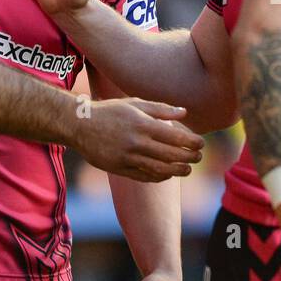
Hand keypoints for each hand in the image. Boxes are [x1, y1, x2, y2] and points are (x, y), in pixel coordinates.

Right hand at [73, 98, 202, 181]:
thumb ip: (161, 109)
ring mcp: (128, 158)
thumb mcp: (135, 104)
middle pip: (171, 155)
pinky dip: (159, 177)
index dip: (192, 143)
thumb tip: (184, 113)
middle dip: (189, 158)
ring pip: (160, 169)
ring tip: (187, 169)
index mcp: (143, 125)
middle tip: (199, 157)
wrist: (80, 125)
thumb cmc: (110, 111)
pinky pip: (145, 176)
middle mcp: (137, 143)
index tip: (201, 144)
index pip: (176, 137)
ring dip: (178, 171)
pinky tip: (168, 175)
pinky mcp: (120, 169)